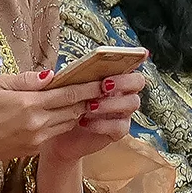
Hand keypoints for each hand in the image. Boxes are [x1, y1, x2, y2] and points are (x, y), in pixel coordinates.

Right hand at [0, 70, 102, 168]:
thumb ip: (27, 80)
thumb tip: (51, 75)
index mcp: (29, 105)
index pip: (68, 94)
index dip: (88, 88)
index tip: (103, 81)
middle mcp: (38, 124)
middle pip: (74, 110)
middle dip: (88, 99)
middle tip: (100, 88)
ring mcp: (38, 139)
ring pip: (68, 123)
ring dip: (77, 112)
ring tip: (85, 99)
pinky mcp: (34, 150)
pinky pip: (56, 133)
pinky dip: (63, 123)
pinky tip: (63, 114)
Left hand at [35, 71, 146, 192]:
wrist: (60, 135)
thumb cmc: (64, 105)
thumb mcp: (65, 88)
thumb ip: (69, 77)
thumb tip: (53, 72)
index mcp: (113, 77)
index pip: (131, 64)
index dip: (135, 59)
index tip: (128, 57)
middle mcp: (123, 93)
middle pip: (138, 82)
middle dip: (123, 81)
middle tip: (103, 86)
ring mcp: (123, 112)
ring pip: (131, 103)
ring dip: (110, 103)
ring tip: (89, 106)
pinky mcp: (118, 131)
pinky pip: (119, 126)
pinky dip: (102, 124)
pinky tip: (84, 122)